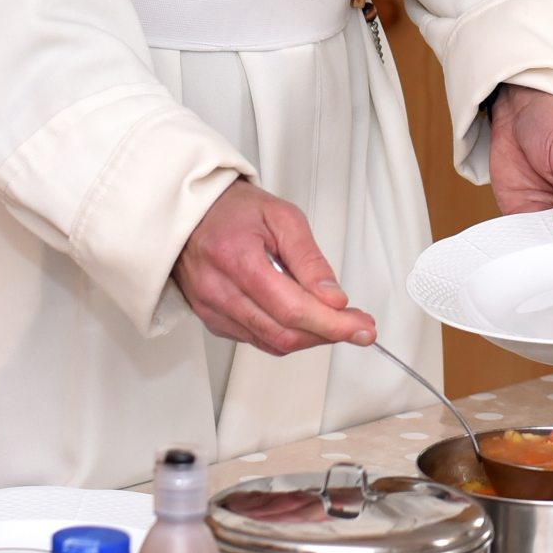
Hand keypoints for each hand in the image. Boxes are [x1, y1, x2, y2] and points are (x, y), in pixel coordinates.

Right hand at [173, 179, 376, 355]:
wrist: (192, 214)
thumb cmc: (234, 210)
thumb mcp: (283, 217)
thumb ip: (310, 260)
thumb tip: (333, 298)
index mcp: (237, 259)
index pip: (291, 309)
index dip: (332, 324)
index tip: (360, 327)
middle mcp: (219, 290)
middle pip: (283, 333)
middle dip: (328, 334)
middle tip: (357, 325)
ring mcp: (212, 309)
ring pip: (272, 343)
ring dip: (310, 337)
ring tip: (335, 321)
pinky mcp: (212, 320)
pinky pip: (257, 340)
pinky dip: (286, 334)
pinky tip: (302, 320)